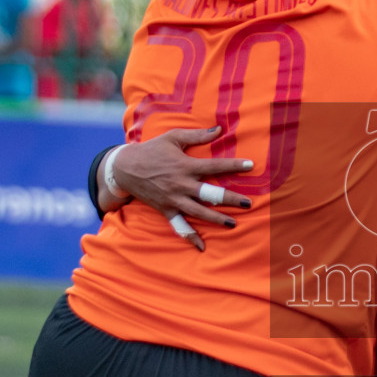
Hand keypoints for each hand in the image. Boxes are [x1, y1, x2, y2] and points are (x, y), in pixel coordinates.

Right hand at [106, 126, 255, 250]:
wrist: (125, 168)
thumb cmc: (152, 150)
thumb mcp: (173, 138)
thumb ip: (197, 135)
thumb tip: (219, 129)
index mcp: (186, 166)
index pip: (215, 166)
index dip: (234, 165)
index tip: (251, 165)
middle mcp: (181, 185)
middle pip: (210, 194)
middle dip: (230, 199)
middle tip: (247, 203)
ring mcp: (174, 199)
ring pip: (199, 212)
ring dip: (216, 219)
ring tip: (233, 223)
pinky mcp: (166, 210)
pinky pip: (179, 226)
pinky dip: (190, 236)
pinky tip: (202, 246)